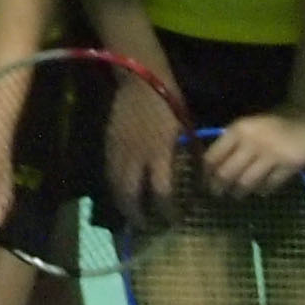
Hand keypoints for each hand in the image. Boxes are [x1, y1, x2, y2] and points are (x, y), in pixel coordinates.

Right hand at [103, 69, 181, 232]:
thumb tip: (196, 176)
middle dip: (137, 214)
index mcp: (158, 152)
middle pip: (130, 195)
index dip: (167, 210)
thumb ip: (187, 155)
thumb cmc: (169, 101)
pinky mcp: (108, 144)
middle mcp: (135, 156)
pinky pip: (109, 172)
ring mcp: (118, 150)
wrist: (141, 80)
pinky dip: (115, 186)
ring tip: (132, 214)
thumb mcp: (184, 129)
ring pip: (115, 185)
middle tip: (145, 225)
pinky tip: (123, 190)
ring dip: (123, 203)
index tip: (174, 219)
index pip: (160, 191)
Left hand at [202, 109, 304, 198]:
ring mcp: (271, 155)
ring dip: (238, 192)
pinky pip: (269, 185)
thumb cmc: (274, 122)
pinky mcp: (289, 166)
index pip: (213, 156)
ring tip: (236, 195)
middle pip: (227, 173)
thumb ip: (232, 142)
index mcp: (238, 130)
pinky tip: (261, 190)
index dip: (206, 173)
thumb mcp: (249, 125)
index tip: (205, 181)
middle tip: (217, 193)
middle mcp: (252, 142)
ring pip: (246, 182)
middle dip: (218, 187)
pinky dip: (262, 190)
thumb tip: (211, 165)